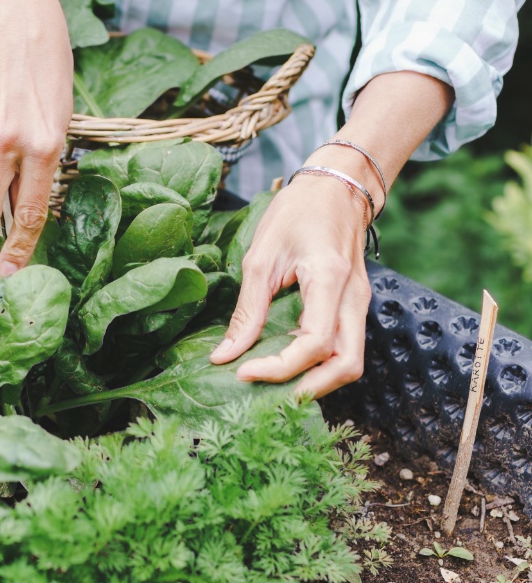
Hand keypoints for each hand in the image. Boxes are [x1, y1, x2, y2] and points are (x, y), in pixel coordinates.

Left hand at [208, 70, 453, 396]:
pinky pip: (344, 346)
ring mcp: (359, 303)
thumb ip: (246, 310)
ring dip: (316, 381)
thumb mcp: (261, 255)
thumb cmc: (297, 211)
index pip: (315, 342)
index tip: (242, 372)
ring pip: (350, 360)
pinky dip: (319, 364)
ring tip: (275, 385)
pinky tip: (288, 365)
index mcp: (329, 279)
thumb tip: (224, 356)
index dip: (280, 367)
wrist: (337, 187)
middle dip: (309, 388)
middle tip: (266, 395)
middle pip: (347, 364)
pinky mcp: (354, 306)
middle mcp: (354, 297)